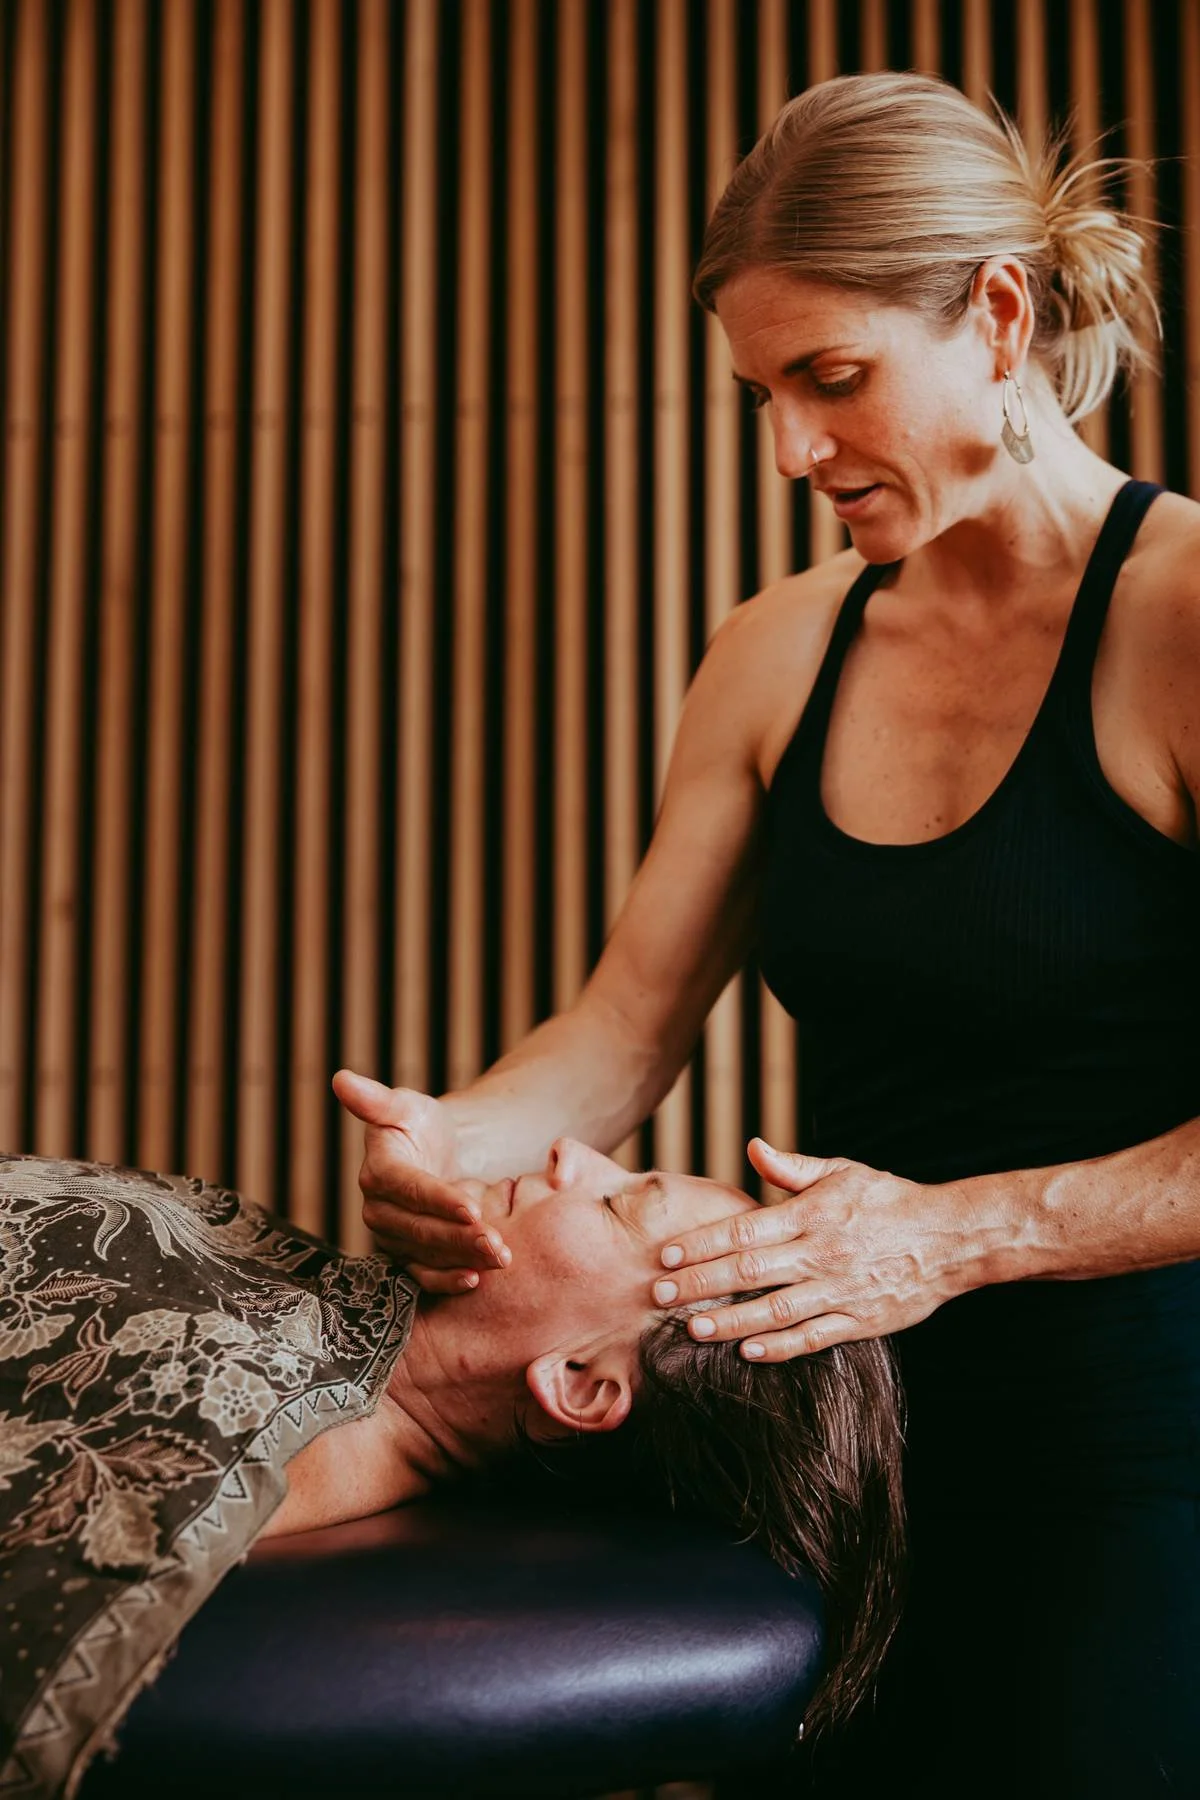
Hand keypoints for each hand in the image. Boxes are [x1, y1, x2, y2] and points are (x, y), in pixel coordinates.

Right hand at [333, 1070, 511, 1293]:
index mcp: (378, 1171)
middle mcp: (379, 1209)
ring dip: (463, 1259)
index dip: (439, 1200)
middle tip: (497, 1243)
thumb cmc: (420, 1125)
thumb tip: (341, 1079)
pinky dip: (447, 1281)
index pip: (409, 1189)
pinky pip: (424, 1275)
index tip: (472, 1209)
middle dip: (459, 1237)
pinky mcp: (407, 1256)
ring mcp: (392, 1236)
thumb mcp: (405, 1106)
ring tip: (499, 1258)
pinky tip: (474, 1280)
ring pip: (427, 1253)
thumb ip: (376, 1099)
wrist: (436, 1153)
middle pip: (419, 1228)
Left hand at [650, 1137, 972, 1360]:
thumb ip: (793, 1167)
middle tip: (659, 1293)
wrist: (950, 1238)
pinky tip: (748, 1352)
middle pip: (749, 1271)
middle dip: (700, 1284)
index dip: (702, 1244)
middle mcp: (821, 1254)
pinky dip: (780, 1348)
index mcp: (812, 1215)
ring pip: (775, 1310)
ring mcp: (840, 1291)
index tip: (669, 1254)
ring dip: (730, 1320)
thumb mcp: (842, 1172)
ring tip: (692, 1328)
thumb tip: (753, 1146)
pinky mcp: (860, 1321)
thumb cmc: (889, 1201)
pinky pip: (813, 1338)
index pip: (745, 1231)